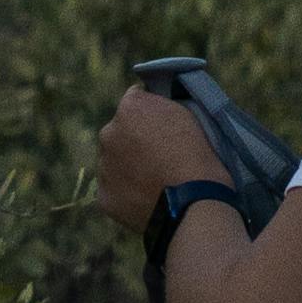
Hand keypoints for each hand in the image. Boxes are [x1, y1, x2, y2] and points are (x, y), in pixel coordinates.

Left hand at [96, 82, 238, 240]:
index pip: (135, 100)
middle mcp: (108, 133)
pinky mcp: (104, 197)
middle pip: (119, 132)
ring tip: (156, 182)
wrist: (194, 202)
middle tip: (159, 157)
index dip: (151, 113)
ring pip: (115, 162)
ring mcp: (104, 167)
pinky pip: (114, 190)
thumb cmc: (197, 156)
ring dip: (129, 167)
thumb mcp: (186, 115)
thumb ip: (159, 108)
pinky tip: (149, 198)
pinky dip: (127, 193)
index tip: (163, 127)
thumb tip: (150, 113)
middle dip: (134, 140)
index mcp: (130, 108)